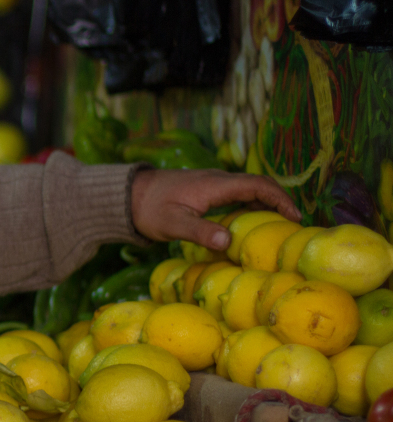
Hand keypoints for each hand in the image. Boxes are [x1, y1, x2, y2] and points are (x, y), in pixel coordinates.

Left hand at [130, 168, 299, 250]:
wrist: (127, 196)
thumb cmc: (148, 209)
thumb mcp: (173, 224)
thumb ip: (200, 231)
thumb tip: (228, 241)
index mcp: (214, 185)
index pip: (257, 185)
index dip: (279, 199)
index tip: (295, 217)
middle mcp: (217, 180)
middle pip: (258, 185)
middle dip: (279, 201)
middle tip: (294, 225)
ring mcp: (211, 184)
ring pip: (247, 189)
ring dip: (265, 204)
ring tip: (278, 226)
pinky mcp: (204, 191)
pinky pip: (235, 195)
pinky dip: (249, 206)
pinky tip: (250, 224)